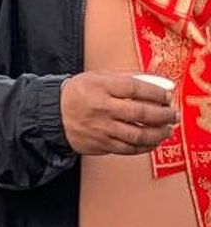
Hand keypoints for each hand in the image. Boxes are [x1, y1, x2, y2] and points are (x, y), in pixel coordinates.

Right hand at [59, 71, 177, 155]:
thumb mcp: (95, 78)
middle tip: (172, 114)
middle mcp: (102, 108)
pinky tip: (153, 141)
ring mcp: (103, 128)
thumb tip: (150, 81)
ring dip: (159, 133)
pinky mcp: (103, 145)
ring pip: (139, 134)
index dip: (155, 91)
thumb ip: (122, 79)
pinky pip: (131, 149)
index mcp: (100, 87)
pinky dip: (146, 146)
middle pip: (141, 112)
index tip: (167, 95)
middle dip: (163, 114)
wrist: (53, 114)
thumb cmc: (76, 94)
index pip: (134, 88)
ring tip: (167, 129)